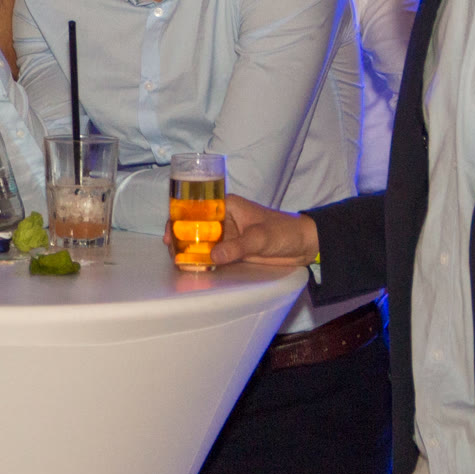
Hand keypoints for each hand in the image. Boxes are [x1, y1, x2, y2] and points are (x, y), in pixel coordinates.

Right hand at [169, 193, 319, 266]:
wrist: (304, 245)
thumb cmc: (284, 231)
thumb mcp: (260, 237)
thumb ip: (237, 246)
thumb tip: (212, 256)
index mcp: (226, 205)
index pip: (195, 208)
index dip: (178, 219)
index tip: (170, 235)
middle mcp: (222, 219)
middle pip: (192, 226)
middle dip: (179, 238)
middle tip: (172, 253)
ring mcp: (225, 236)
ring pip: (199, 242)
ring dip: (188, 251)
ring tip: (179, 263)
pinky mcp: (230, 251)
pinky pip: (210, 255)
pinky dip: (200, 260)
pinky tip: (192, 268)